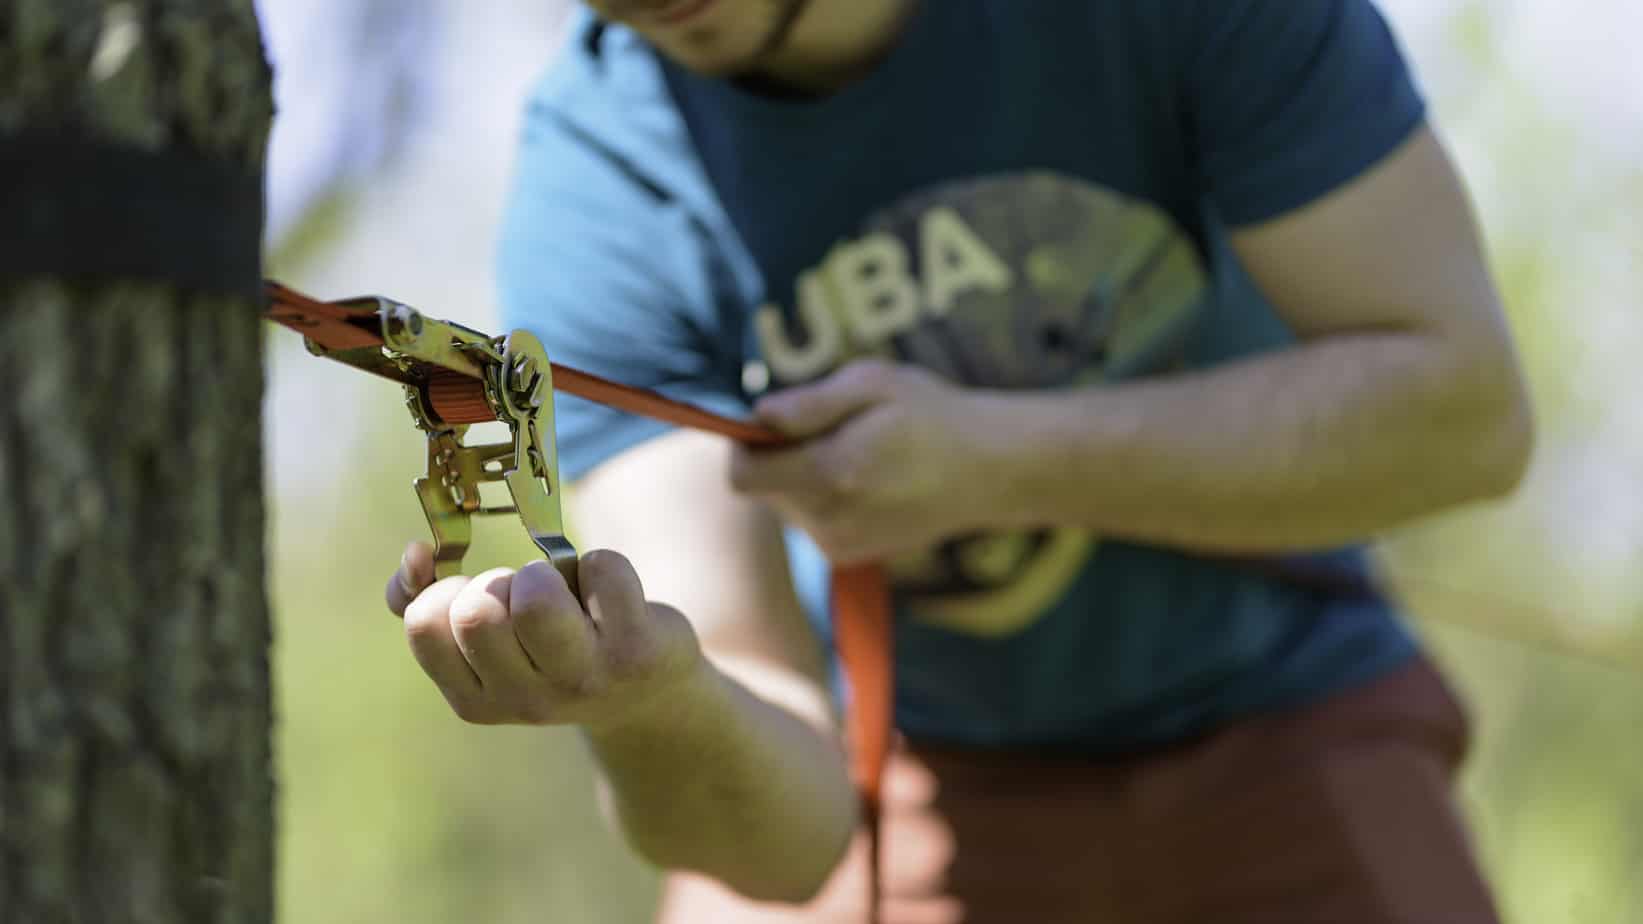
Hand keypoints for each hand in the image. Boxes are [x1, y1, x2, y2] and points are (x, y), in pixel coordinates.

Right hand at [384, 542, 704, 730]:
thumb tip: (415, 553)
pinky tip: (611, 596)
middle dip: (497, 582)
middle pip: (477, 610)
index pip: (425, 624)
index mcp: (475, 700)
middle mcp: (526, 701)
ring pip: (536, 595)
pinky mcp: (635, 650)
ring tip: (563, 594)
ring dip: (545, 572)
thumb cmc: (552, 651)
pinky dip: (602, 564)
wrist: (646, 695)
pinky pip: (601, 569)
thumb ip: (426, 600)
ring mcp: (583, 679)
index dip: (446, 592)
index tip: (477, 598)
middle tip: (526, 599)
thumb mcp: (487, 645)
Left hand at [731, 360, 1011, 564]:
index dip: (743, 446)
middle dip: (780, 457)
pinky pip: (810, 520)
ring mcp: (839, 544)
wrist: (987, 471)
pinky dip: (823, 497)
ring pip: (786, 505)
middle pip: (763, 489)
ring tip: (856, 452)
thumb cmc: (930, 415)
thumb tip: (758, 416)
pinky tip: (867, 479)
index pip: (742, 477)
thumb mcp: (873, 384)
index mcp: (831, 474)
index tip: (771, 423)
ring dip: (803, 476)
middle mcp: (829, 520)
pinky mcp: (849, 554)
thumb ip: (809, 403)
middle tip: (832, 430)